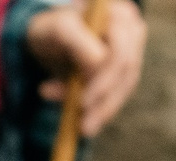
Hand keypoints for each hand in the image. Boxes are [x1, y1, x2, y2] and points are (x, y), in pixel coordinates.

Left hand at [26, 0, 146, 137]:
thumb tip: (99, 63)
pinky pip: (115, 97)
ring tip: (80, 128)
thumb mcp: (59, 30)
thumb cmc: (50, 29)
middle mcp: (131, 35)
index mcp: (121, 17)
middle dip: (104, 102)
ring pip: (123, 89)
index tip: (82, 102)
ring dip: (101, 112)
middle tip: (83, 127)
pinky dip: (97, 112)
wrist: (44, 40)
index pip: (121, 53)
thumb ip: (79, 42)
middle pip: (126, 73)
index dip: (105, 80)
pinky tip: (79, 122)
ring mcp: (129, 55)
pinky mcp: (121, 75)